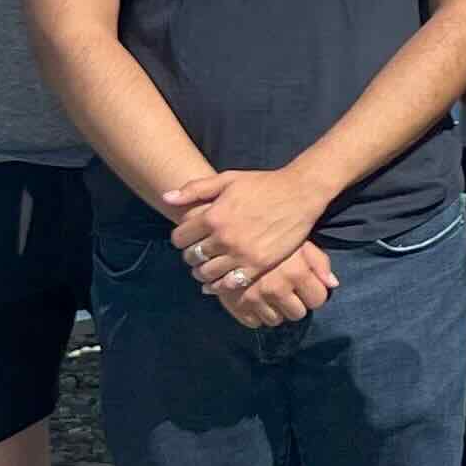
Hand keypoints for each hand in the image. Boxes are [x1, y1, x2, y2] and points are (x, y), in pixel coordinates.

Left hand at [175, 165, 322, 285]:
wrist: (299, 193)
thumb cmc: (263, 184)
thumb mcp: (228, 179)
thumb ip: (195, 189)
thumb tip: (166, 198)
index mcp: (213, 216)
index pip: (180, 238)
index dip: (180, 238)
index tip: (187, 238)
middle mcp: (224, 238)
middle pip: (192, 257)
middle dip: (191, 256)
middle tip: (197, 254)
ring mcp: (242, 254)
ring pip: (207, 273)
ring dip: (202, 272)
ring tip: (206, 268)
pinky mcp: (258, 265)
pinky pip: (230, 283)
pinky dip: (219, 286)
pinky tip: (217, 283)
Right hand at [219, 243, 334, 326]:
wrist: (228, 236)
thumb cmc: (270, 236)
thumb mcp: (299, 242)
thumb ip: (319, 262)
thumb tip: (333, 284)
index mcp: (295, 272)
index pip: (318, 300)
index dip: (314, 294)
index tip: (306, 287)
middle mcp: (276, 288)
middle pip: (298, 314)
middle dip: (295, 303)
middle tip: (287, 290)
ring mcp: (255, 299)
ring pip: (276, 320)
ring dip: (275, 310)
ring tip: (270, 294)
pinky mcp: (236, 305)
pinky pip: (254, 323)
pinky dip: (256, 313)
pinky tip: (255, 299)